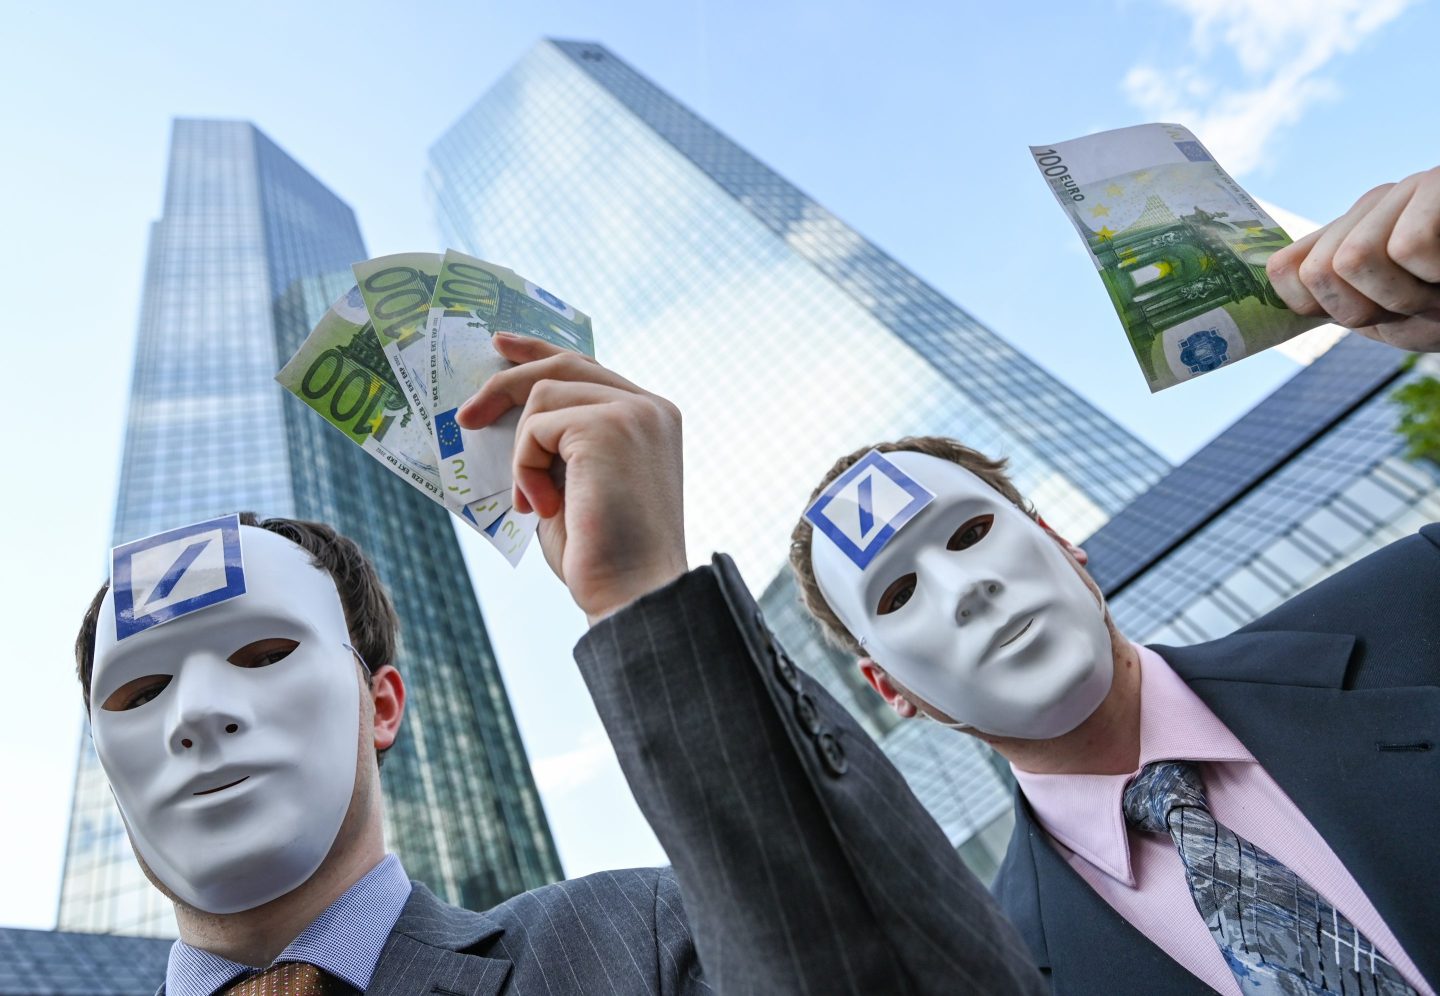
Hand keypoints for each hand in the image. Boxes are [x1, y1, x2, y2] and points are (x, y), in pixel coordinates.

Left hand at [457, 333, 687, 622]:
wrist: (630, 593)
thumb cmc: (603, 554)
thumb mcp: (578, 483)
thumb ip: (561, 443)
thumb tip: (510, 416)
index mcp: (651, 418)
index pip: (589, 368)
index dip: (540, 352)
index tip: (500, 347)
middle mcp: (650, 407)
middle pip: (565, 365)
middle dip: (508, 383)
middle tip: (467, 417)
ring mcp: (633, 413)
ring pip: (544, 395)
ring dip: (523, 453)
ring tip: (538, 503)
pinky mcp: (608, 426)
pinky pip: (537, 427)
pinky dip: (526, 468)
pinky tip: (544, 507)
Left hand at [1267, 166, 1439, 351]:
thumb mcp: (1402, 314)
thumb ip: (1346, 306)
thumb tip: (1283, 295)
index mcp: (1353, 234)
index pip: (1286, 271)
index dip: (1321, 308)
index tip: (1373, 315)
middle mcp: (1374, 206)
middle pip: (1319, 273)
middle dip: (1371, 308)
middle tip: (1422, 301)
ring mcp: (1412, 189)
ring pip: (1354, 260)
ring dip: (1407, 296)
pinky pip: (1409, 247)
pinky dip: (1438, 276)